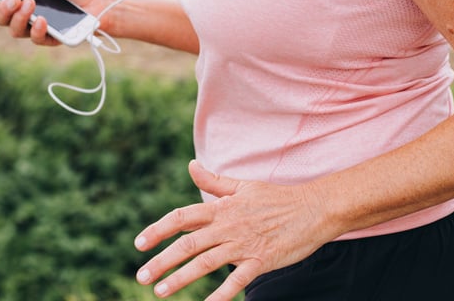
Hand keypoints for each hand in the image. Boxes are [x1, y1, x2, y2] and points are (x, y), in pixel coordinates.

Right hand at [0, 0, 116, 45]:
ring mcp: (38, 28)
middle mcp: (27, 15)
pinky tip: (43, 20)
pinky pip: (38, 39)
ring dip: (19, 18)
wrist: (102, 4)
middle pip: (2, 18)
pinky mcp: (52, 39)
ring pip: (16, 31)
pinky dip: (38, 30)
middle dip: (3, 9)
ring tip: (29, 3)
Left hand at [134, 161, 332, 299]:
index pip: (182, 217)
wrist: (314, 208)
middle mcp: (229, 225)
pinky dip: (220, 294)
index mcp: (222, 207)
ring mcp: (244, 244)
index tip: (139, 243)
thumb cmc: (277, 197)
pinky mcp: (261, 261)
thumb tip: (191, 166)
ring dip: (180, 278)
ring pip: (205, 263)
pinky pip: (237, 281)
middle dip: (161, 261)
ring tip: (160, 291)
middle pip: (188, 244)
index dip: (158, 230)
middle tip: (141, 276)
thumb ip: (214, 182)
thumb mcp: (244, 186)